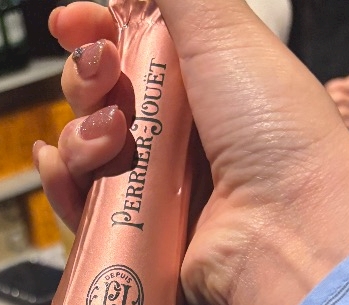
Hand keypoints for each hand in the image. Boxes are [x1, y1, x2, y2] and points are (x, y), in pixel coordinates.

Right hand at [36, 1, 348, 304]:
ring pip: (85, 151)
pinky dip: (64, 186)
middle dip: (85, 79)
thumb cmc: (275, 130)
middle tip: (104, 77)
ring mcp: (157, 190)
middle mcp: (179, 135)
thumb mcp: (225, 30)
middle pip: (100, 98)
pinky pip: (82, 208)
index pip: (130, 47)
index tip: (69, 22)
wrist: (288, 230)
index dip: (94, 30)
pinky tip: (60, 170)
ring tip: (112, 139)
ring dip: (79, 135)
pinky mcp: (140, 238)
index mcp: (203, 81)